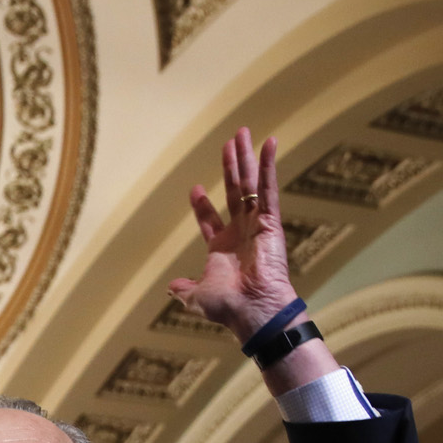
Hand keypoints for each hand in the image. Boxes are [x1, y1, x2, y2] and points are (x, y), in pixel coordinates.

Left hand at [167, 128, 298, 342]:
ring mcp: (256, 224)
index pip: (211, 219)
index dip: (202, 205)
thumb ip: (185, 289)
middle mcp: (240, 233)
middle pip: (234, 191)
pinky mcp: (270, 221)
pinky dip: (267, 165)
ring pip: (250, 183)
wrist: (253, 310)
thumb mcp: (197, 297)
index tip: (194, 189)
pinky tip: (268, 143)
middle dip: (230, 167)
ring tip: (243, 132)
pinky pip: (268, 188)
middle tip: (229, 142)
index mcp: (222, 249)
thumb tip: (171, 288)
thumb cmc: (228, 307)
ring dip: (246, 158)